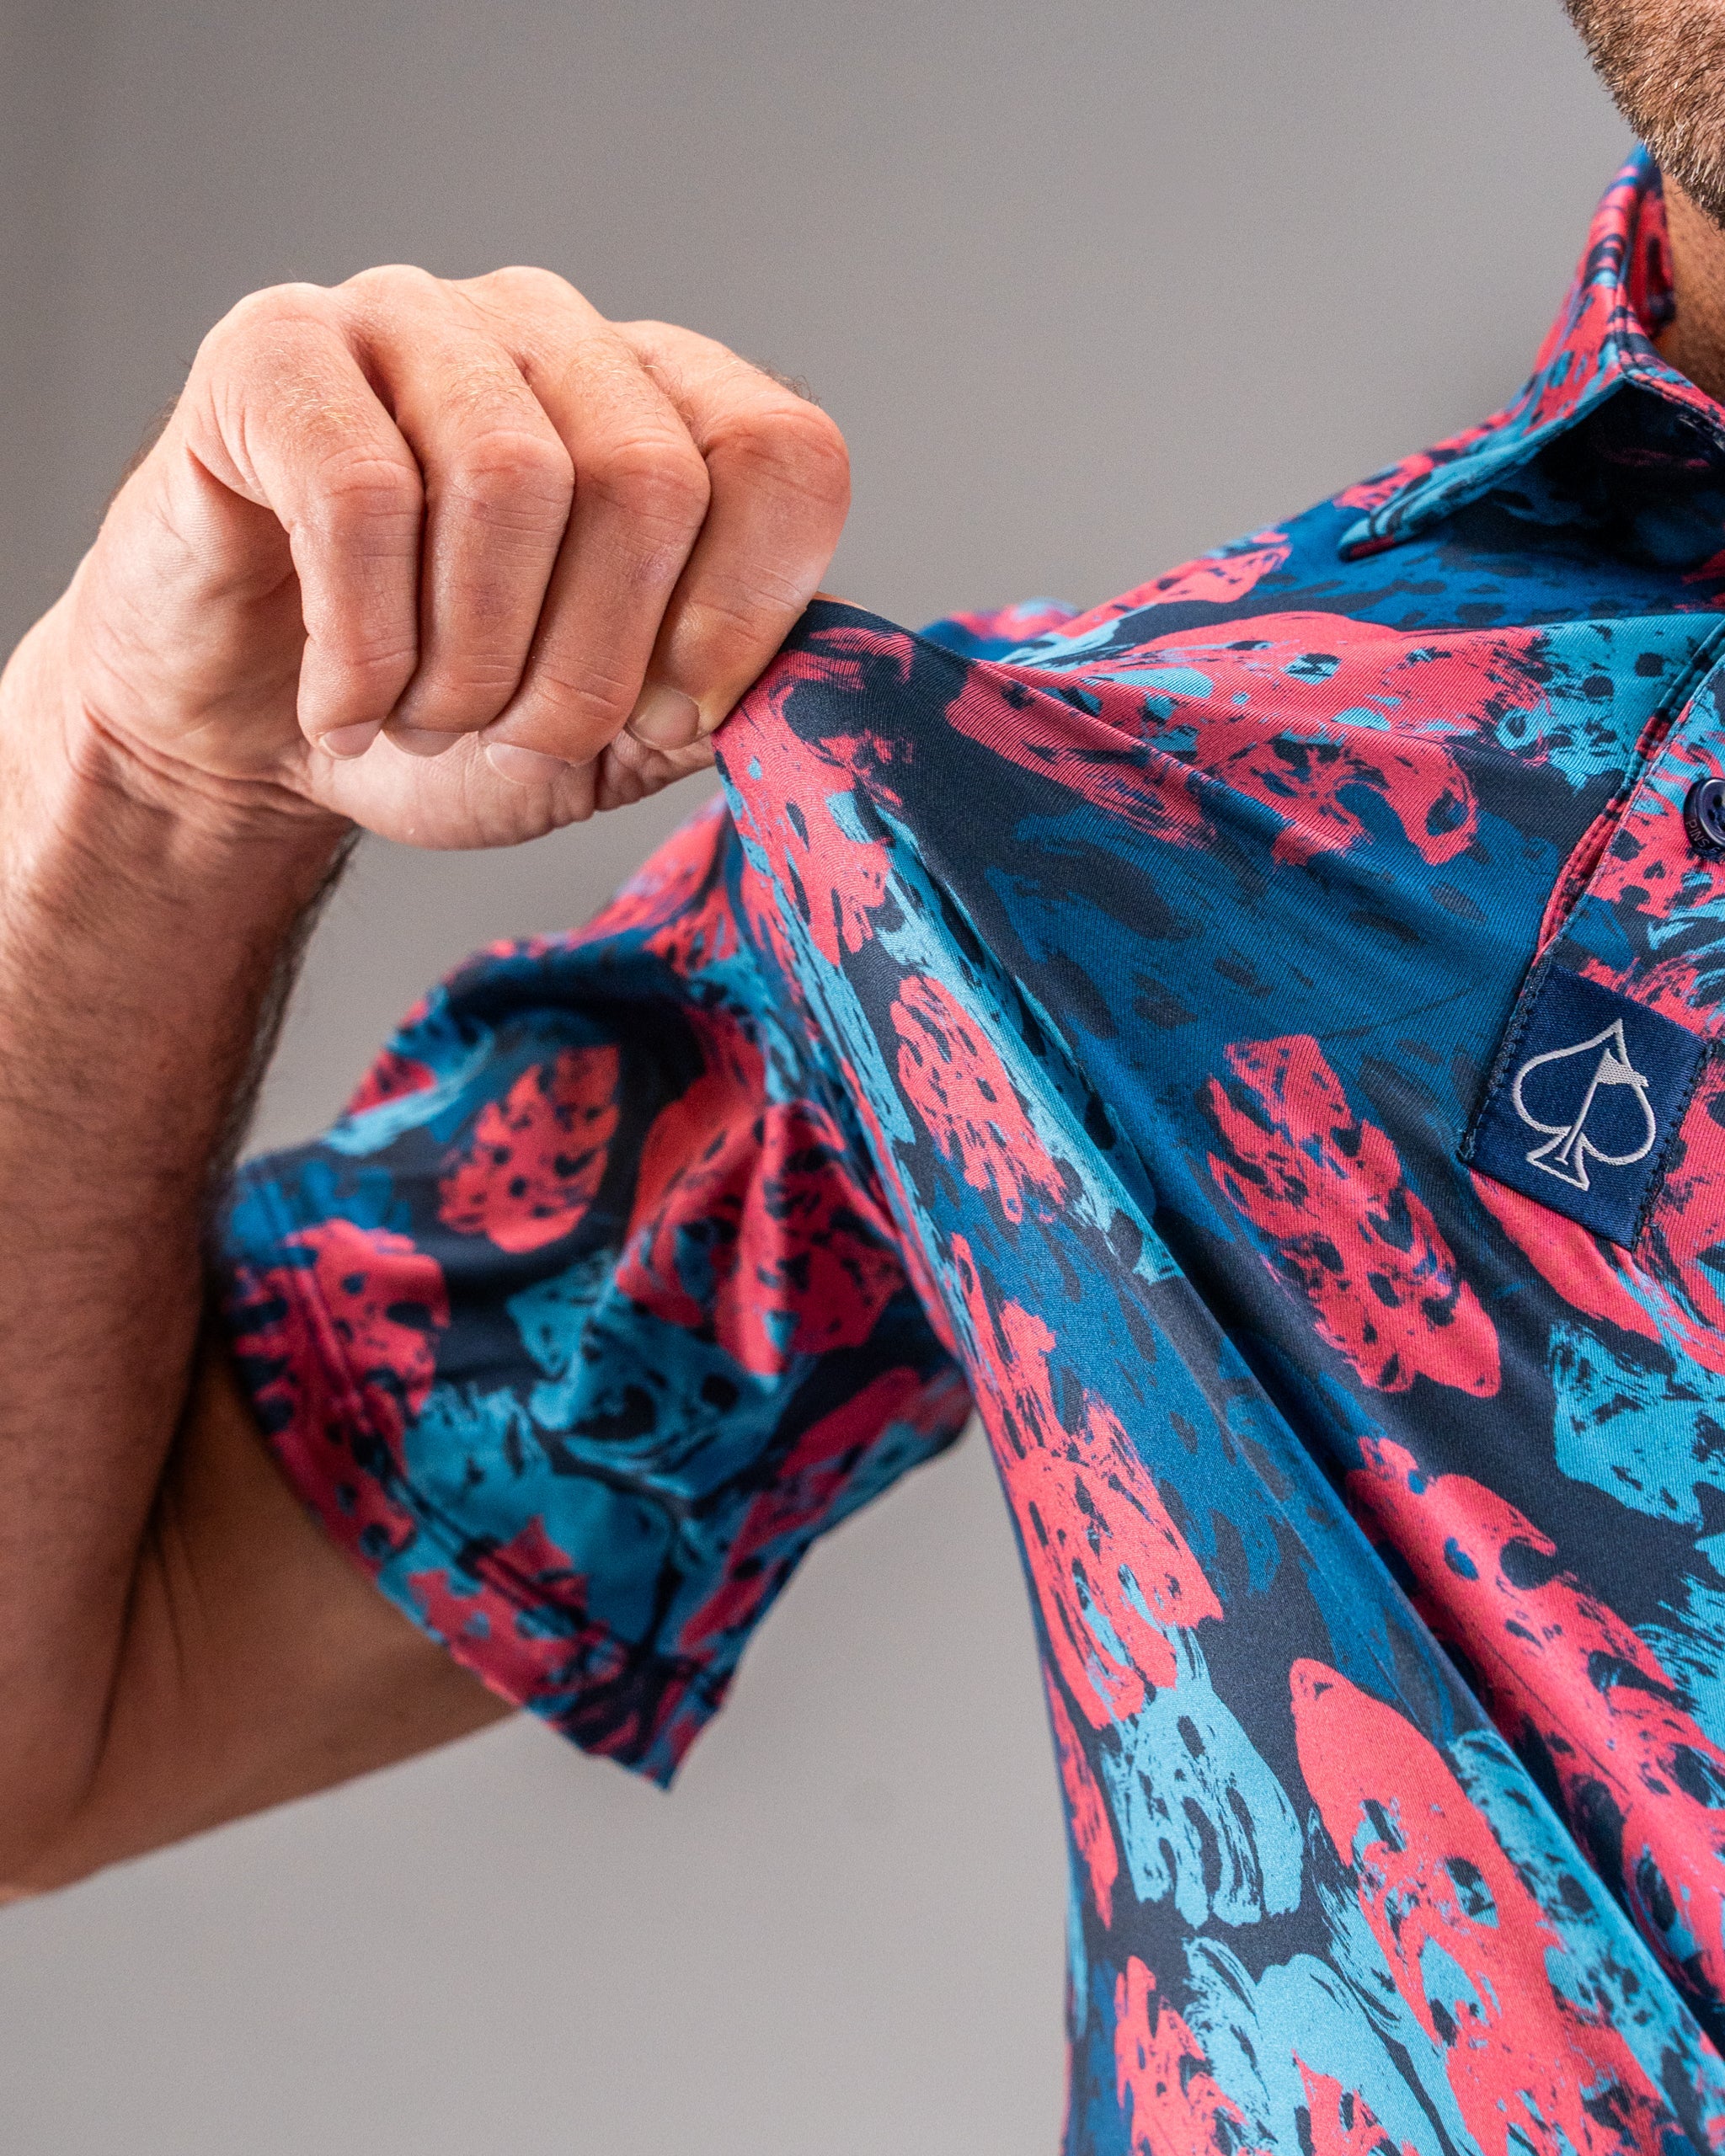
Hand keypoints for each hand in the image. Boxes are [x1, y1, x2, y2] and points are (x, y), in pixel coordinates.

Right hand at [41, 269, 849, 848]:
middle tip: (515, 734)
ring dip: (468, 665)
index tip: (664, 717)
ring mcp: (414, 319)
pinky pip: (359, 496)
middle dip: (587, 670)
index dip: (743, 613)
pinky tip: (343, 703)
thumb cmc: (441, 721)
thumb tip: (813, 686)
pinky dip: (362, 647)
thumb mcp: (613, 739)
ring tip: (423, 717)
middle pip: (649, 479)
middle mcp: (555, 334)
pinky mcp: (276, 350)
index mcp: (665, 408)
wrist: (248, 740)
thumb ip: (719, 699)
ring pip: (508, 479)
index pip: (785, 456)